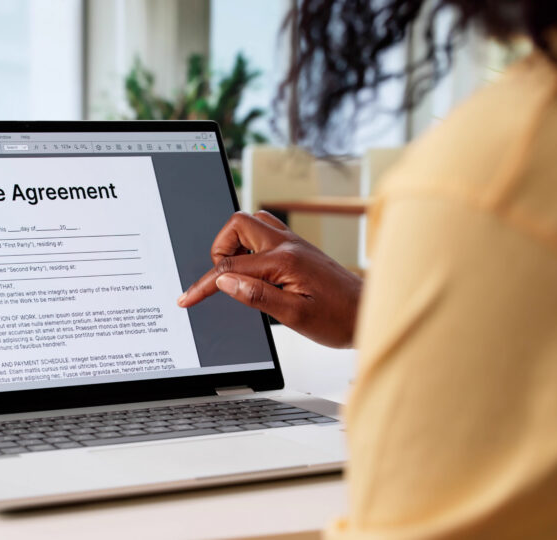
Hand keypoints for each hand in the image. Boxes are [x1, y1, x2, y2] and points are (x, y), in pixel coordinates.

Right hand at [176, 211, 361, 347]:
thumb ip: (256, 295)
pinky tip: (256, 272)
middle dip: (219, 250)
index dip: (203, 284)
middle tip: (222, 280)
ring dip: (236, 244)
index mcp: (284, 260)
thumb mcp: (294, 316)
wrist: (369, 314)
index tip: (187, 298)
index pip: (230, 266)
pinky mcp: (298, 249)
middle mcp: (288, 244)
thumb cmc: (340, 319)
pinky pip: (265, 233)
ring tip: (238, 275)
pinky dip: (251, 247)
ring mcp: (294, 243)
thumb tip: (224, 280)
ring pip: (251, 223)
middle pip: (237, 225)